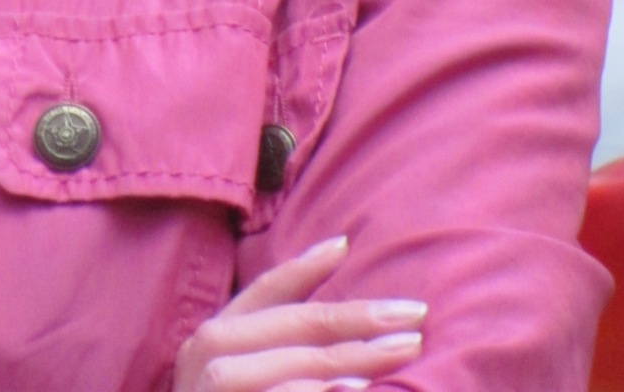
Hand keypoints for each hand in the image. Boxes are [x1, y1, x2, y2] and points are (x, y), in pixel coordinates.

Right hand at [173, 235, 426, 391]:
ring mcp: (217, 387)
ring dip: (357, 359)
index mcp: (214, 334)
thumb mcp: (243, 369)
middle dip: (360, 319)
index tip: (346, 245)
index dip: (307, 266)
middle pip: (299, 326)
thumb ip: (278, 347)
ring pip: (301, 367)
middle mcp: (208, 353)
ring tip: (405, 352)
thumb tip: (338, 307)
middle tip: (414, 317)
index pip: (266, 289)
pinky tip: (362, 389)